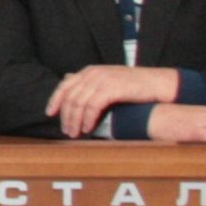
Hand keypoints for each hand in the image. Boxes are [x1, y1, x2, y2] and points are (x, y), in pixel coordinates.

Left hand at [46, 63, 179, 138]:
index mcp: (89, 71)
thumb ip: (89, 83)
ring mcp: (102, 80)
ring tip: (75, 133)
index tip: (50, 114)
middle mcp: (93, 74)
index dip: (55, 100)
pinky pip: (93, 107)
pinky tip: (88, 129)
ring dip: (75, 121)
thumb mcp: (107, 81)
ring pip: (79, 103)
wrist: (155, 83)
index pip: (65, 85)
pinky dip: (88, 119)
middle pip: (70, 97)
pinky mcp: (111, 88)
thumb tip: (68, 81)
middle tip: (67, 131)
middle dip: (66, 116)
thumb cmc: (132, 85)